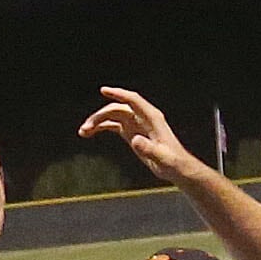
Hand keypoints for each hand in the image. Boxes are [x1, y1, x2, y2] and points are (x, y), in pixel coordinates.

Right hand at [79, 88, 198, 184]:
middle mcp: (143, 118)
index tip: (104, 90)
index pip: (133, 100)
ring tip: (83, 132)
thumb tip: (135, 140)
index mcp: (152, 118)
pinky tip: (89, 133)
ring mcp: (136, 124)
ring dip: (97, 121)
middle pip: (117, 109)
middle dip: (100, 115)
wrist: (177, 169)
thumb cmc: (174, 163)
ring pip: (112, 116)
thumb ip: (150, 149)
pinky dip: (101, 127)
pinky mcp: (131, 133)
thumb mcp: (163, 158)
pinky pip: (112, 125)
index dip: (119, 94)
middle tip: (86, 127)